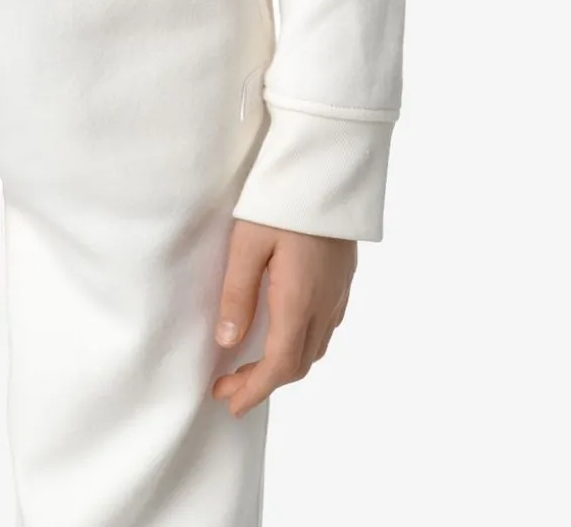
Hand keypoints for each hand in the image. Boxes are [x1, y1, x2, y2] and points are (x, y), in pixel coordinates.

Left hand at [210, 218, 355, 415]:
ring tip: (251, 367)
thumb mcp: (247, 243)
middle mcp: (324, 305)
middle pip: (297, 364)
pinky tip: (283, 334)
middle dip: (263, 384)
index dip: (253, 390)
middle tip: (229, 387)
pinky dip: (301, 345)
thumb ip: (237, 294)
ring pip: (314, 349)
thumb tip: (226, 342)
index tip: (227, 401)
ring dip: (283, 366)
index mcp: (298, 301)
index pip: (278, 365)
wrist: (329, 169)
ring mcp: (338, 294)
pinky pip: (325, 329)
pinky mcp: (343, 281)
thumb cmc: (282, 200)